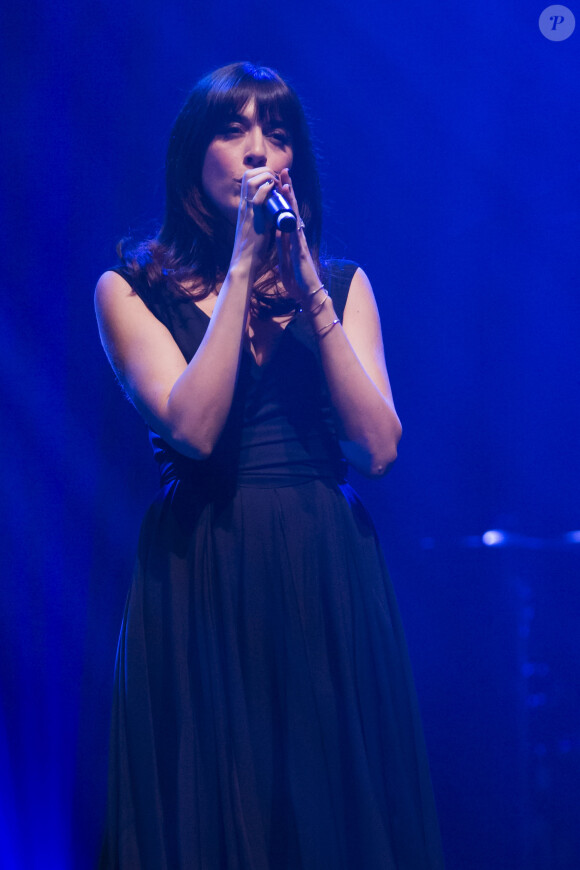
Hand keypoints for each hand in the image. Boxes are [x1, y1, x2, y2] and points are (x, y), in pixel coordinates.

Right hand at [231, 168, 278, 265]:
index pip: (248, 179)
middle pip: (248, 175)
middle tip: (277, 180)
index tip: (275, 180)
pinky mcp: (253, 219)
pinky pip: (257, 198)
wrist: (245, 262)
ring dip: (266, 177)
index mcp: (245, 206)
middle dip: (265, 171)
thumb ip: (264, 216)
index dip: (262, 173)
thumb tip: (275, 211)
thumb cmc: (252, 248)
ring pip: (251, 181)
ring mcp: (247, 211)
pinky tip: (273, 189)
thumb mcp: (258, 226)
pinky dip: (266, 190)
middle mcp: (244, 205)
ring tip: (277, 184)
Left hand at [275, 168, 320, 301]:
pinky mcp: (301, 250)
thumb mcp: (285, 262)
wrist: (307, 294)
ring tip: (286, 182)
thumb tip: (278, 239)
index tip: (278, 183)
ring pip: (295, 216)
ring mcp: (300, 242)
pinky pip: (295, 232)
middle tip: (284, 172)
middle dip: (288, 190)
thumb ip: (282, 250)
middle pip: (292, 209)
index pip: (286, 214)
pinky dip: (292, 220)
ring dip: (291, 199)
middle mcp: (297, 237)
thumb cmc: (298, 280)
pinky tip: (289, 210)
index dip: (283, 199)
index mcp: (292, 239)